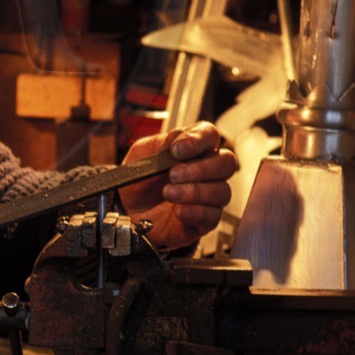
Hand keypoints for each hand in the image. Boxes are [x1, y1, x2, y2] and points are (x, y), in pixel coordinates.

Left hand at [117, 122, 236, 250]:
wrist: (127, 211)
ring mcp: (208, 196)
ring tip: (168, 193)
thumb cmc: (139, 179)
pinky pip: (213, 215)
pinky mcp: (205, 219)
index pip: (210, 135)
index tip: (178, 150)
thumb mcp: (141, 154)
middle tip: (173, 174)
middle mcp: (206, 170)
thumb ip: (159, 144)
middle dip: (200, 168)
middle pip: (226, 163)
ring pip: (222, 191)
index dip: (198, 140)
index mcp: (193, 148)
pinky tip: (179, 211)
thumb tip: (175, 139)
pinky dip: (195, 212)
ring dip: (194, 191)